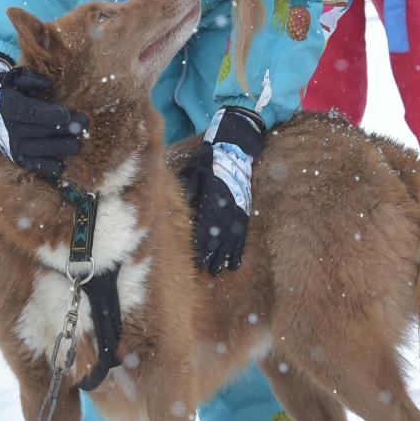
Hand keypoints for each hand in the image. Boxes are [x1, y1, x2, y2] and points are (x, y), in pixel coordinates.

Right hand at [0, 55, 88, 180]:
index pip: (31, 113)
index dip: (50, 115)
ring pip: (48, 150)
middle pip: (45, 131)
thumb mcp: (17, 78)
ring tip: (77, 138)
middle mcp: (12, 129)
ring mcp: (16, 147)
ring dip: (68, 145)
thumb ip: (32, 80)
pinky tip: (64, 157)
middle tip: (84, 122)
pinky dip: (56, 165)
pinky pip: (42, 168)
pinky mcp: (20, 160)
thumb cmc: (12, 91)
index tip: (66, 114)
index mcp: (11, 107)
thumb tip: (48, 86)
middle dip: (69, 128)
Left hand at [180, 106, 263, 274]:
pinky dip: (239, 249)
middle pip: (220, 234)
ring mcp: (238, 208)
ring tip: (217, 270)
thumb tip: (175, 205)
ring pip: (232, 237)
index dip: (202, 242)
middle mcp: (228, 204)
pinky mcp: (244, 210)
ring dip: (225, 255)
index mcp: (215, 195)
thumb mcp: (194, 170)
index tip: (196, 257)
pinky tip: (235, 264)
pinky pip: (243, 234)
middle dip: (212, 253)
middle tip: (204, 269)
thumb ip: (187, 188)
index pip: (208, 223)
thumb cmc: (209, 159)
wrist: (235, 149)